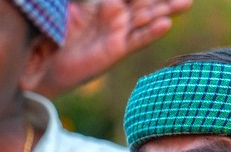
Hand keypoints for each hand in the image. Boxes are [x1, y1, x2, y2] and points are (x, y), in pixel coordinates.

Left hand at [34, 0, 192, 95]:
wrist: (45, 66)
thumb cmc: (54, 36)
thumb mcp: (66, 10)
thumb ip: (77, 0)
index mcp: (105, 4)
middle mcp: (116, 17)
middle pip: (145, 3)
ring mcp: (119, 33)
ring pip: (147, 18)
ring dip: (165, 9)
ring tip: (185, 3)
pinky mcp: (117, 50)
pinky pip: (137, 39)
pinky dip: (151, 32)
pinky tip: (165, 24)